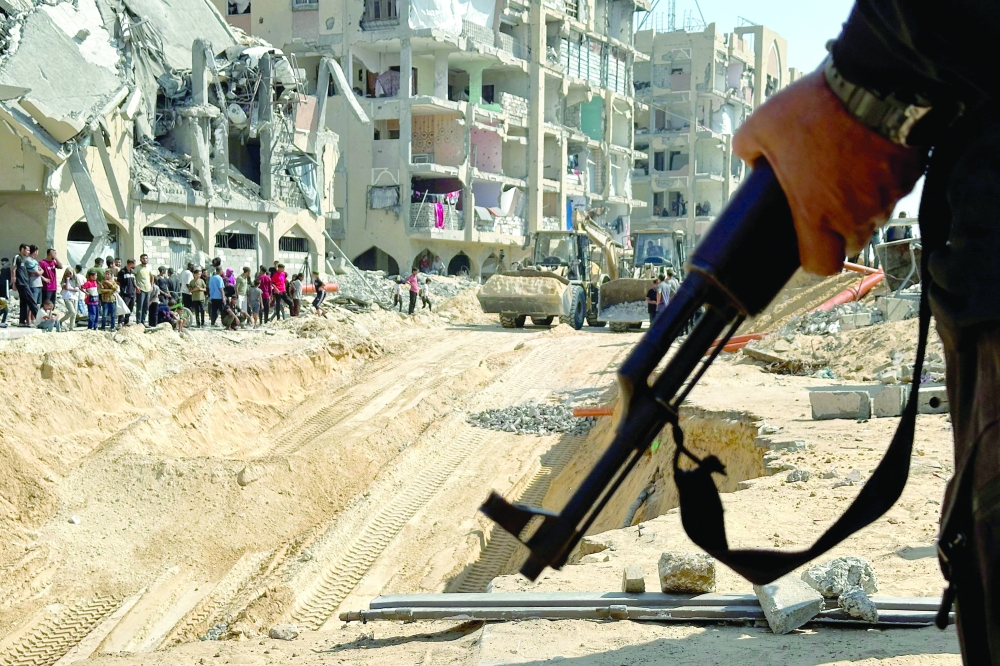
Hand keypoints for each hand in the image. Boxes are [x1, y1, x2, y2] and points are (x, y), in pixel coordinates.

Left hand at [733, 71, 924, 274]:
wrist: (874, 83)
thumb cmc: (814, 109)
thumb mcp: (762, 125)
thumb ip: (747, 149)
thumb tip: (748, 157)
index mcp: (815, 214)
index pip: (821, 264)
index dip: (814, 258)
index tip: (807, 242)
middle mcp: (855, 214)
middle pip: (852, 242)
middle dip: (839, 230)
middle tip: (826, 203)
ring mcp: (887, 196)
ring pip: (876, 215)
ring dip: (863, 204)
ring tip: (849, 172)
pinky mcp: (911, 175)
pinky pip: (897, 189)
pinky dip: (885, 180)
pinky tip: (871, 155)